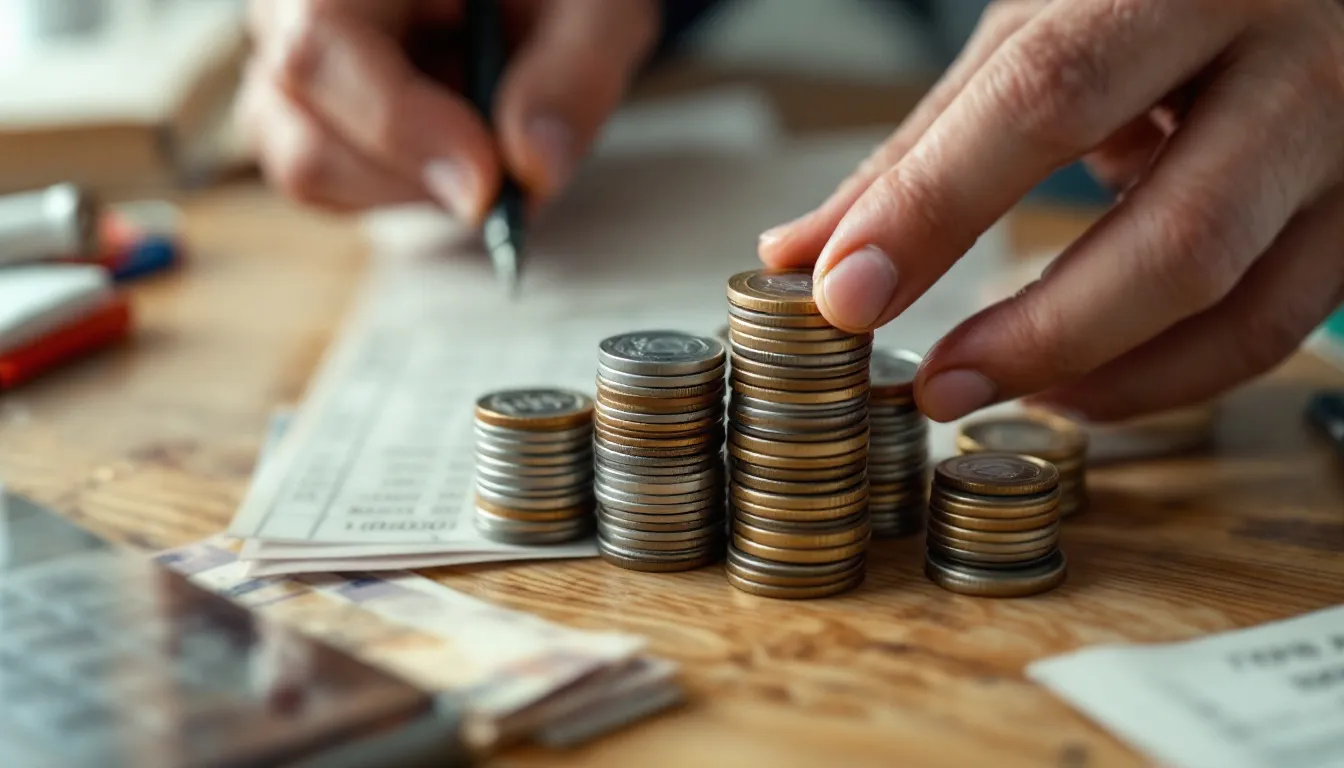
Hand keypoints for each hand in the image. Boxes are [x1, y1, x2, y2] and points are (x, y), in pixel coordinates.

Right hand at [239, 0, 658, 218]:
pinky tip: (459, 147)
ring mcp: (286, 58)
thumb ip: (574, 73)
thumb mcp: (596, 8)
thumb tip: (533, 167)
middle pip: (295, 116)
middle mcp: (291, 0)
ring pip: (303, 164)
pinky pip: (328, 185)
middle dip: (414, 172)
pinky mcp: (305, 113)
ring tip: (487, 138)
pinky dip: (404, 190)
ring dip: (411, 186)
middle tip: (509, 174)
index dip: (399, 123)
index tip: (487, 181)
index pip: (322, 41)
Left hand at [758, 0, 1343, 422]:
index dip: (937, 204)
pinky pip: (1272, 328)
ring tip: (993, 391)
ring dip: (1100, 376)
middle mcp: (1298, 58)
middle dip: (1038, 334)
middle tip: (933, 385)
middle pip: (1176, 234)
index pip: (1048, 96)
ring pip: (1239, 303)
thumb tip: (802, 255)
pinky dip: (1164, 377)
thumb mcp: (1037, 29)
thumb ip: (930, 144)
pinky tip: (1078, 384)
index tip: (843, 292)